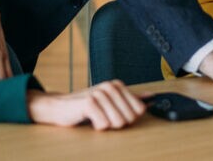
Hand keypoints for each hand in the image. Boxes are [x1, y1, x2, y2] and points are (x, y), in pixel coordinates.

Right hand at [26, 80, 145, 129]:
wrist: (60, 107)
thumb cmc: (86, 106)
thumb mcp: (111, 100)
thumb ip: (131, 98)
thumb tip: (151, 97)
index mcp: (118, 85)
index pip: (139, 110)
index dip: (128, 118)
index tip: (115, 113)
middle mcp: (110, 87)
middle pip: (129, 118)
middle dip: (116, 122)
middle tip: (103, 116)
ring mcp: (100, 93)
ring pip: (118, 123)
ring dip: (106, 125)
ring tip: (96, 117)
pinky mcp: (89, 103)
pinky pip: (104, 125)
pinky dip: (97, 127)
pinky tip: (89, 119)